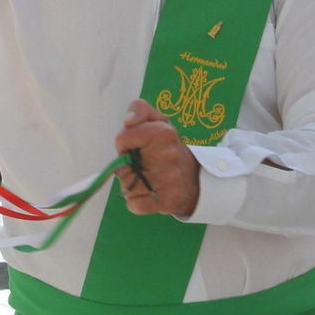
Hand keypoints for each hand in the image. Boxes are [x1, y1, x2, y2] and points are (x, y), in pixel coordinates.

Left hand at [113, 99, 200, 216]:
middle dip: (127, 167)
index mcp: (163, 133)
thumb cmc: (166, 147)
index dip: (125, 145)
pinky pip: (134, 205)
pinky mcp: (167, 202)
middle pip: (121, 168)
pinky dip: (137, 202)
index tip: (137, 147)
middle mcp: (168, 156)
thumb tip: (129, 120)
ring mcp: (169, 180)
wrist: (193, 177)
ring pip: (127, 187)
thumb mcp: (156, 121)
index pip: (122, 140)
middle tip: (143, 165)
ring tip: (147, 179)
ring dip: (132, 185)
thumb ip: (140, 109)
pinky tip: (150, 194)